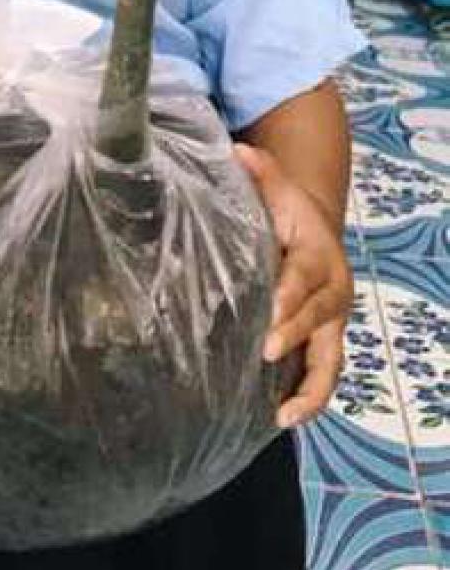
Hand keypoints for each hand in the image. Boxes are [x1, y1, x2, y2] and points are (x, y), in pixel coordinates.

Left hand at [233, 143, 353, 429]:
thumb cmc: (289, 215)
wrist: (315, 236)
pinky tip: (282, 419)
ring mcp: (331, 322)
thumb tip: (238, 151)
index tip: (270, 314)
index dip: (290, 296)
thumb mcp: (278, 191)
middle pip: (317, 319)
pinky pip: (324, 375)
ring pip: (329, 357)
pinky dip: (309, 399)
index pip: (304, 277)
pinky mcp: (324, 343)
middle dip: (294, 335)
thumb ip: (260, 173)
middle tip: (266, 350)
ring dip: (310, 387)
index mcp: (320, 254)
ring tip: (284, 413)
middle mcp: (332, 292)